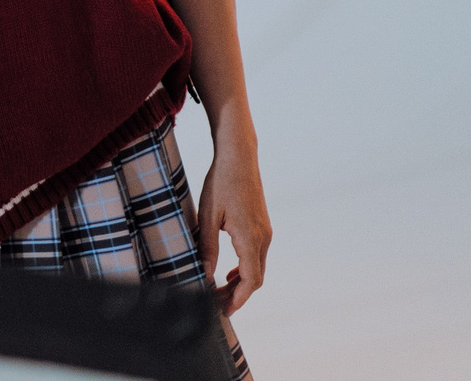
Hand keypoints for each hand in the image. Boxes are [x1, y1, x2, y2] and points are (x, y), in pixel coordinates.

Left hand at [198, 123, 270, 313]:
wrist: (239, 157)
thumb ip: (207, 247)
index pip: (249, 280)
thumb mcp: (207, 215)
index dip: (237, 299)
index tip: (224, 312)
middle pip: (255, 279)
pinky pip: (256, 256)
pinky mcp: (262, 226)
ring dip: (240, 283)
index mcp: (250, 238)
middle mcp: (263, 238)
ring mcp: (265, 232)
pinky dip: (244, 269)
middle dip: (237, 296)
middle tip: (216, 307)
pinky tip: (227, 272)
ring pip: (257, 268)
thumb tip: (204, 275)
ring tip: (219, 292)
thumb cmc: (221, 182)